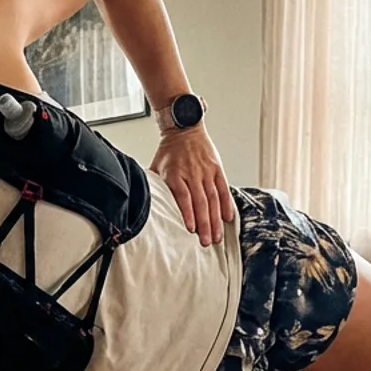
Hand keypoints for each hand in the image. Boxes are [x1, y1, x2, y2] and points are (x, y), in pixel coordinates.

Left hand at [151, 126, 234, 246]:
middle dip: (204, 224)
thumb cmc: (169, 152)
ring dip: (216, 220)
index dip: (188, 213)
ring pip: (213, 199)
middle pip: (200, 202)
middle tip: (206, 242)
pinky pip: (223, 189)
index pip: (183, 196)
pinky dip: (227, 204)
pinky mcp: (217, 169)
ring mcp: (206, 171)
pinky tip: (228, 218)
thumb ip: (154, 186)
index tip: (191, 229)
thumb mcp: (156, 166)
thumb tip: (141, 206)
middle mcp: (192, 173)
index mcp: (175, 174)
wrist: (185, 128)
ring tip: (217, 237)